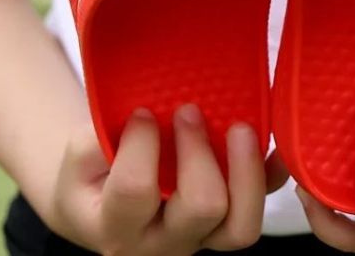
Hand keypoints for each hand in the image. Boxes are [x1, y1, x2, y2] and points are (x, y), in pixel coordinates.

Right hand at [49, 105, 270, 254]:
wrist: (101, 204)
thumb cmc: (91, 173)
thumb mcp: (80, 154)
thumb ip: (101, 138)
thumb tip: (144, 114)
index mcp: (116, 227)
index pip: (134, 191)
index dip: (142, 145)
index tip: (142, 112)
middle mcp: (162, 244)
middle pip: (201, 208)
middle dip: (200, 152)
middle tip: (188, 111)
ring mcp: (200, 240)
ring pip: (241, 226)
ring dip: (246, 171)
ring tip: (239, 128)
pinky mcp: (226, 224)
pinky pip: (262, 207)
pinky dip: (274, 176)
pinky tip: (274, 146)